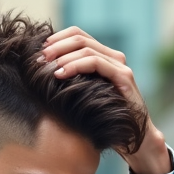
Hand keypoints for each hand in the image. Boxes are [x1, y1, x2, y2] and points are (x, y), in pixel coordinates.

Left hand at [40, 26, 170, 173]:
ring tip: (47, 66)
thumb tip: (42, 73)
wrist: (135, 138)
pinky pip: (95, 63)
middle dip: (56, 45)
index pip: (78, 35)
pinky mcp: (124, 77)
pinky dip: (75, 66)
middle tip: (39, 58)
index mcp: (103, 57)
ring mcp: (119, 66)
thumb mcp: (83, 96)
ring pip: (86, 48)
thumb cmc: (105, 120)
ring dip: (62, 55)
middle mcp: (113, 57)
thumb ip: (71, 81)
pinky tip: (60, 74)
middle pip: (79, 37)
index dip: (57, 39)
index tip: (39, 52)